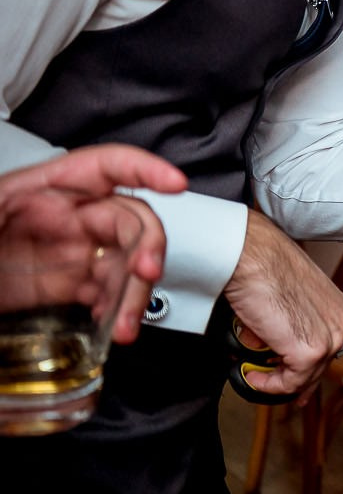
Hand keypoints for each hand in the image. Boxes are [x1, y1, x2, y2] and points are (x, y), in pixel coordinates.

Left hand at [0, 146, 185, 342]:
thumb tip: (4, 207)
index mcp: (41, 189)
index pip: (105, 167)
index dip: (144, 168)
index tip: (174, 183)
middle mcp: (65, 216)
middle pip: (128, 220)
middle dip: (148, 246)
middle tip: (147, 273)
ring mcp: (70, 251)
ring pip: (125, 262)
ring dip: (133, 293)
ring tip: (124, 326)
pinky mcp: (68, 285)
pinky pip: (107, 291)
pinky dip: (116, 310)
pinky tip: (110, 327)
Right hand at [219, 211, 342, 397]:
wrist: (255, 259)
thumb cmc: (268, 269)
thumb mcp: (292, 297)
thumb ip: (292, 322)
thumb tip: (270, 344)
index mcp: (341, 310)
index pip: (330, 349)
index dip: (310, 369)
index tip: (295, 381)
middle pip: (319, 366)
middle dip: (294, 381)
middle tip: (272, 386)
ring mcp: (330, 340)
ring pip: (305, 377)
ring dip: (275, 380)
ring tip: (254, 374)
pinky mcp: (311, 352)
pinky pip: (291, 382)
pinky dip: (269, 384)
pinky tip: (254, 375)